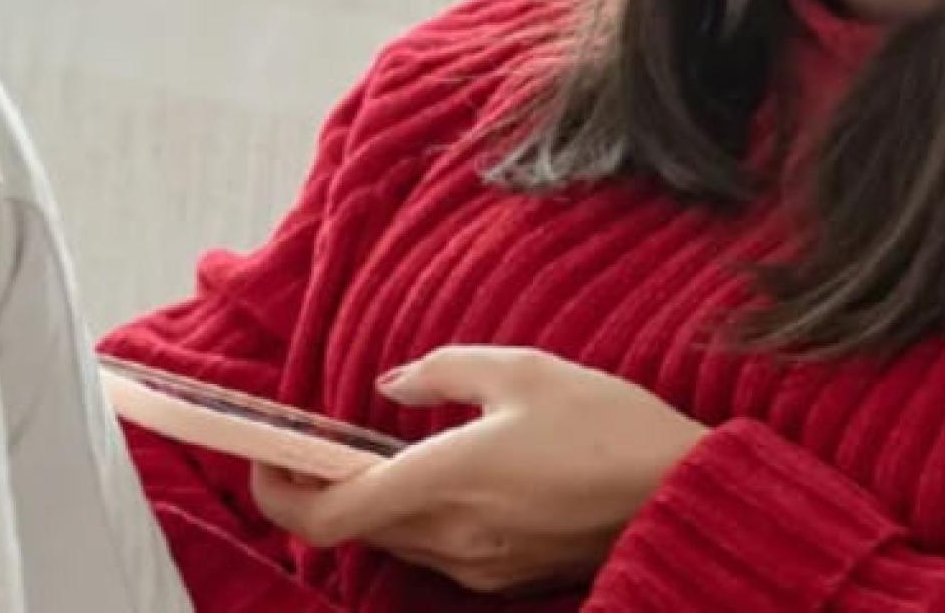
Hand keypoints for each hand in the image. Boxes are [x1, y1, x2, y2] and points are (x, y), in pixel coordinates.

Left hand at [251, 346, 707, 594]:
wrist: (679, 490)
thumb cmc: (603, 422)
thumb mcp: (521, 369)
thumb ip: (442, 371)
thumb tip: (392, 384)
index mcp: (447, 480)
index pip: (328, 515)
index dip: (278, 494)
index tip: (265, 457)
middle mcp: (453, 537)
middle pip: (355, 528)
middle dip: (326, 487)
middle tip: (326, 439)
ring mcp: (480, 566)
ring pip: (395, 538)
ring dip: (374, 498)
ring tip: (391, 446)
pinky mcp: (506, 575)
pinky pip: (437, 549)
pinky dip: (417, 513)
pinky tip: (448, 472)